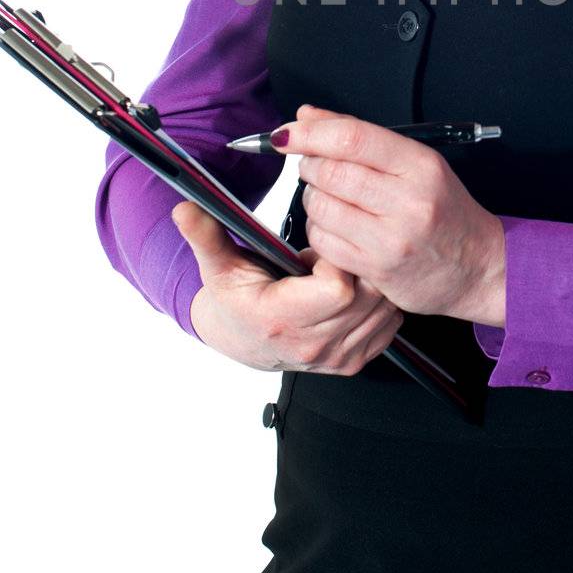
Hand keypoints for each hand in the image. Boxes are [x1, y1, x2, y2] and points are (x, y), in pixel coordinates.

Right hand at [175, 200, 403, 373]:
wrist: (242, 340)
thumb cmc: (234, 300)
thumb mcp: (216, 266)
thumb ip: (206, 236)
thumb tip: (185, 209)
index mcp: (282, 322)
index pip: (339, 290)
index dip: (336, 262)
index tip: (318, 251)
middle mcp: (313, 347)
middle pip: (367, 296)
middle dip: (358, 267)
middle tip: (333, 257)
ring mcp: (336, 359)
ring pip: (383, 310)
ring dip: (371, 284)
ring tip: (340, 274)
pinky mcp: (352, 363)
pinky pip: (387, 326)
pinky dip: (379, 304)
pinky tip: (355, 292)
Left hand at [278, 102, 506, 322]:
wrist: (477, 266)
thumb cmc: (444, 210)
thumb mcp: (415, 164)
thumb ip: (360, 137)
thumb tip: (306, 116)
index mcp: (421, 166)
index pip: (353, 139)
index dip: (310, 133)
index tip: (285, 134)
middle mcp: (409, 201)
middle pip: (331, 172)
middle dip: (309, 165)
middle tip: (314, 166)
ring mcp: (392, 239)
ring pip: (320, 207)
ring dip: (312, 198)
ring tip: (330, 198)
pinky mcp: (376, 270)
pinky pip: (322, 241)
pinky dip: (317, 229)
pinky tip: (335, 226)